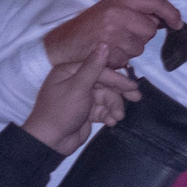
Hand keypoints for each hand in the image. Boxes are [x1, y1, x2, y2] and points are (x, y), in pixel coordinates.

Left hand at [21, 46, 139, 153]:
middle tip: (136, 99)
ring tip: (117, 118)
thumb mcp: (78, 88)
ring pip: (106, 97)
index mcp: (70, 72)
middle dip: (119, 94)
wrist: (49, 143)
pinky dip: (108, 115)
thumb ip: (94, 67)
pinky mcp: (86, 112)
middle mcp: (76, 82)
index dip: (117, 79)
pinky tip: (111, 122)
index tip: (132, 87)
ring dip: (114, 107)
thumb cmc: (61, 112)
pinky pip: (103, 109)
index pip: (100, 70)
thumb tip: (104, 43)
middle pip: (105, 84)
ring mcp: (82, 98)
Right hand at [43, 0, 185, 71]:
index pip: (155, 2)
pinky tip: (106, 54)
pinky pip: (127, 60)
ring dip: (130, 49)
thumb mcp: (110, 9)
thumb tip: (163, 19)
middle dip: (141, 36)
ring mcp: (112, 34)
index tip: (178, 23)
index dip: (171, 13)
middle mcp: (117, 14)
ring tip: (111, 44)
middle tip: (122, 35)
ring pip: (140, 47)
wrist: (60, 44)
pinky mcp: (107, 52)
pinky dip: (119, 60)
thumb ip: (135, 10)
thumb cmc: (88, 26)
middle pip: (150, 29)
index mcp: (119, 0)